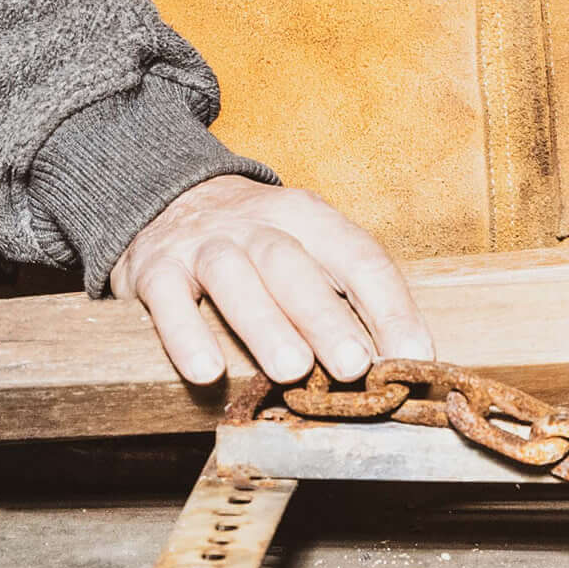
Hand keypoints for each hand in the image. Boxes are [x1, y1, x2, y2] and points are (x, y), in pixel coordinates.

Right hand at [110, 175, 432, 388]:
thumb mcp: (307, 249)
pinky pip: (168, 300)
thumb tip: (403, 365)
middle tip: (354, 366)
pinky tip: (206, 372)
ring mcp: (203, 244)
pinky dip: (186, 334)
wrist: (166, 195)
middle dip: (326, 317)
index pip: (358, 257)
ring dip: (264, 323)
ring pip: (234, 277)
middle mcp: (256, 223)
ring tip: (290, 370)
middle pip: (293, 265)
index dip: (390, 306)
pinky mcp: (154, 269)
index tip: (414, 357)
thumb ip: (348, 299)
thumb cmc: (256, 243)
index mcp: (308, 217)